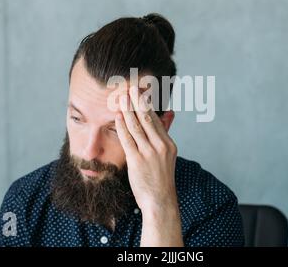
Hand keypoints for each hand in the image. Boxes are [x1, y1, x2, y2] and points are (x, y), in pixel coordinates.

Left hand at [115, 85, 177, 212]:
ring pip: (137, 126)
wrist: (160, 201)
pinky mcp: (137, 161)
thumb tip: (170, 112)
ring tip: (122, 97)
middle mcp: (161, 146)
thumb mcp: (167, 154)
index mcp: (168, 144)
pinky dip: (122, 126)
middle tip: (130, 87)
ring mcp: (149, 153)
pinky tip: (117, 116)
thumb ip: (165, 133)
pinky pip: (128, 139)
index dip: (147, 104)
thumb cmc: (161, 178)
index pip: (156, 119)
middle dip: (138, 101)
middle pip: (147, 118)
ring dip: (128, 110)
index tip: (141, 91)